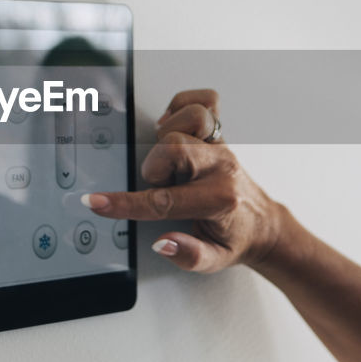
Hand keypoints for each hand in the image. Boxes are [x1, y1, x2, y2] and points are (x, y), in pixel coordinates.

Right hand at [83, 89, 286, 272]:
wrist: (261, 224)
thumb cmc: (235, 238)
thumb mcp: (214, 259)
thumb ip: (188, 255)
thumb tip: (162, 242)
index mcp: (219, 200)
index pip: (163, 201)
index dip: (125, 203)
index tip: (99, 203)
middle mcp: (222, 167)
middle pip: (174, 148)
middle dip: (154, 168)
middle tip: (159, 185)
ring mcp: (221, 147)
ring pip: (189, 119)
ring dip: (167, 137)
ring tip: (167, 161)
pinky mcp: (220, 134)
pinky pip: (206, 102)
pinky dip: (184, 106)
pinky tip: (173, 126)